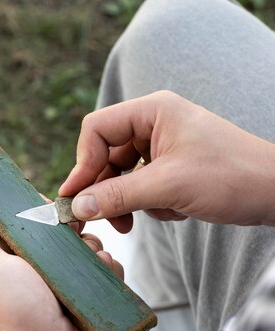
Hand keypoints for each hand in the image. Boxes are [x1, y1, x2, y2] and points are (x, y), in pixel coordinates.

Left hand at [0, 194, 122, 330]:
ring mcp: (68, 282)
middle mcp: (40, 268)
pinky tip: (102, 274)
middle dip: (71, 227)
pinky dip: (108, 267)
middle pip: (63, 228)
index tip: (48, 207)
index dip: (38, 208)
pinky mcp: (92, 293)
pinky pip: (107, 268)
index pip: (28, 218)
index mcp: (12, 258)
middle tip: (74, 233)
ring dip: (93, 248)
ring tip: (90, 263)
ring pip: (88, 245)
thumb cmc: (14, 311)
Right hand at [59, 90, 274, 231]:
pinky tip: (174, 210)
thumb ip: (118, 196)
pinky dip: (151, 203)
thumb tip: (76, 206)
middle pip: (106, 155)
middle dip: (106, 189)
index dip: (82, 163)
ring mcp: (163, 146)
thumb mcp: (168, 187)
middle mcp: (154, 124)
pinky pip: (142, 185)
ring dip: (129, 200)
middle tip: (103, 219)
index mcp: (152, 111)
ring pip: (123, 175)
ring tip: (141, 219)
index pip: (97, 129)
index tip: (75, 197)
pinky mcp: (172, 167)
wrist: (274, 193)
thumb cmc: (230, 177)